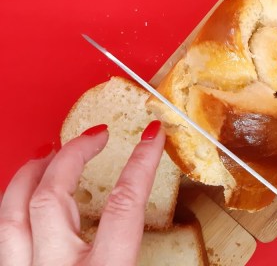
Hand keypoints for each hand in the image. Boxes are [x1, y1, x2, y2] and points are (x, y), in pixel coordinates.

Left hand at [0, 120, 164, 265]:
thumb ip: (138, 252)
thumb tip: (151, 225)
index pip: (123, 205)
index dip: (141, 163)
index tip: (152, 137)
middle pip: (53, 197)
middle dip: (73, 155)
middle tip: (96, 135)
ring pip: (10, 214)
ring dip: (29, 175)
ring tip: (48, 152)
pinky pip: (2, 239)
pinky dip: (12, 209)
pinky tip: (24, 199)